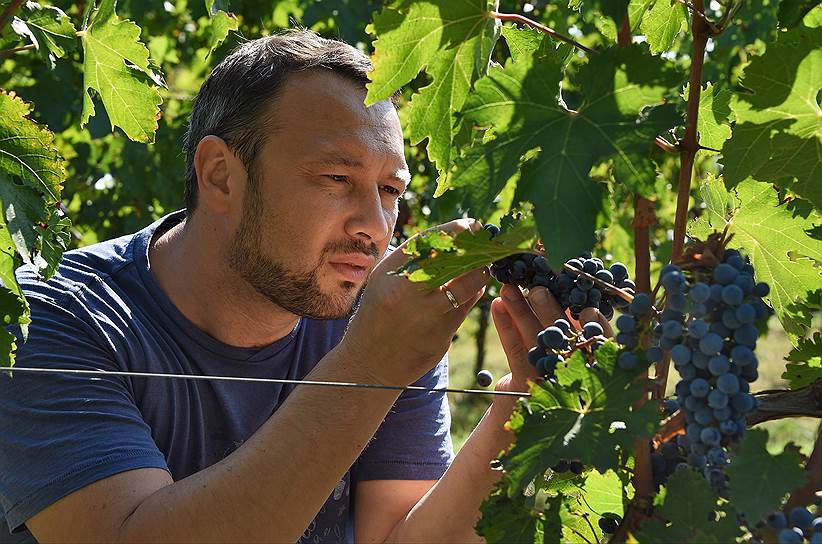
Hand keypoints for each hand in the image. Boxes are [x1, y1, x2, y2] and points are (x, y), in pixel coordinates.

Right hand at [340, 219, 489, 386]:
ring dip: (479, 273)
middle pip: (458, 265)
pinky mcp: (442, 339)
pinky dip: (471, 295)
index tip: (470, 225)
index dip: (456, 231)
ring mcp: (429, 320)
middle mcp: (411, 297)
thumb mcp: (382, 279)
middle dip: (476, 252)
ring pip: (469, 288)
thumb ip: (410, 258)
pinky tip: (469, 288)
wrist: (369, 365)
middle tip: (484, 244)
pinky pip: (465, 309)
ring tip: (480, 266)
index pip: (432, 245)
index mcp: (394, 279)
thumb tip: (448, 236)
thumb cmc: (376, 314)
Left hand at [489, 284, 612, 418]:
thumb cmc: (560, 360)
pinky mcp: (522, 381)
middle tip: (537, 290)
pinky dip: (505, 325)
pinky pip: (514, 348)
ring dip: (521, 312)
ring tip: (509, 289)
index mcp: (596, 360)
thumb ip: (581, 322)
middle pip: (565, 338)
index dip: (596, 325)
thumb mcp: (575, 342)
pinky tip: (497, 305)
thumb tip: (579, 289)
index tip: (588, 309)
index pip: (600, 340)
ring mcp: (546, 377)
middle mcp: (573, 371)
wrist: (528, 402)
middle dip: (550, 312)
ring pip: (536, 339)